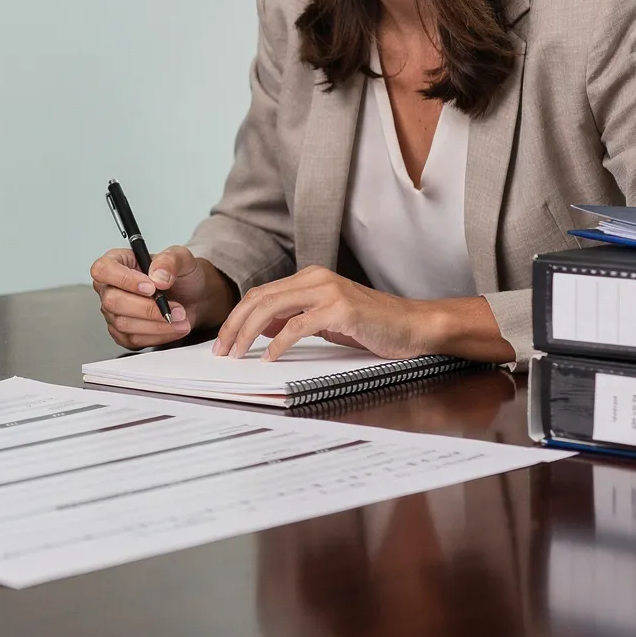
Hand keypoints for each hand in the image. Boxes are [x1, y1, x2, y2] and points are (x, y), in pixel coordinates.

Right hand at [89, 245, 237, 349]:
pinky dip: (157, 336)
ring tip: (180, 318)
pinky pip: (133, 339)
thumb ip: (169, 261)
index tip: (151, 287)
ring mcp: (114, 312)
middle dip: (147, 308)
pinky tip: (173, 327)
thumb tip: (158, 276)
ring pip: (123, 324)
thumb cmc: (181, 275)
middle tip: (174, 308)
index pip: (103, 270)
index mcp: (117, 262)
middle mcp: (110, 287)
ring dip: (156, 324)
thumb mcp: (182, 257)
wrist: (193, 297)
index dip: (124, 280)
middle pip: (112, 301)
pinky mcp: (123, 332)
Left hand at [212, 266, 513, 362]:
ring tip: (237, 354)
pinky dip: (279, 342)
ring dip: (248, 333)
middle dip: (234, 325)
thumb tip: (262, 329)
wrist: (414, 326)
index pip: (261, 294)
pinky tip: (269, 358)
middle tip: (221, 351)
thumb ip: (295, 319)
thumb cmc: (373, 325)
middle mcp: (315, 278)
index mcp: (310, 278)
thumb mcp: (327, 320)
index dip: (237, 317)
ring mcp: (328, 291)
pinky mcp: (340, 309)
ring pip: (272, 308)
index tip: (223, 341)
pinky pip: (298, 325)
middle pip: (259, 298)